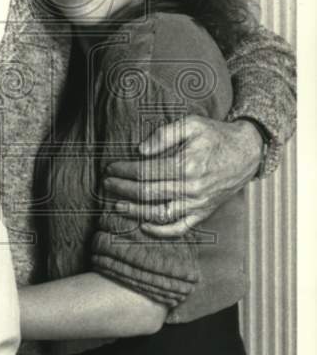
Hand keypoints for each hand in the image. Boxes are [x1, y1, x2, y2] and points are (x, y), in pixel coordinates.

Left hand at [102, 116, 262, 237]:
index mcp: (188, 164)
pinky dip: (161, 231)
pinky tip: (144, 227)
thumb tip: (140, 150)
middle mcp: (192, 187)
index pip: (146, 171)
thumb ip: (165, 134)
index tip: (110, 168)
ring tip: (117, 206)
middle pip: (148, 193)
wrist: (246, 152)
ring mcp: (199, 203)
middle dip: (123, 189)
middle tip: (107, 184)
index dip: (124, 171)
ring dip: (135, 212)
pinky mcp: (204, 212)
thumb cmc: (216, 135)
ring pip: (160, 213)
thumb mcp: (192, 124)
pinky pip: (181, 227)